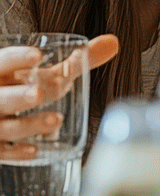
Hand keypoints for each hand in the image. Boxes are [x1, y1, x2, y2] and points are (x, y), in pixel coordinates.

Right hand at [1, 34, 117, 158]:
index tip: (37, 55)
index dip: (18, 58)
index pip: (4, 62)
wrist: (0, 112)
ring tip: (56, 120)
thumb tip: (113, 43)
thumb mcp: (43, 74)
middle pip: (0, 97)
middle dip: (18, 96)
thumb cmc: (24, 88)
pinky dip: (16, 152)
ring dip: (27, 125)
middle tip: (39, 94)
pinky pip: (2, 152)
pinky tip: (34, 150)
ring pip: (4, 126)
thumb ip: (75, 62)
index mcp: (2, 74)